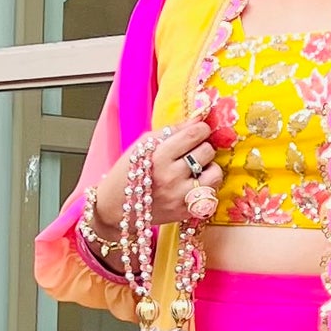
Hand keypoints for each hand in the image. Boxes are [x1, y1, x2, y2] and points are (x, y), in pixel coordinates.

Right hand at [90, 113, 222, 242]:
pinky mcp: (186, 212)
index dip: (201, 129)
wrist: (115, 207)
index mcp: (159, 156)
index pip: (195, 134)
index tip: (199, 131)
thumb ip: (173, 130)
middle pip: (207, 152)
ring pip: (215, 174)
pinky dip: (206, 186)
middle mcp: (171, 177)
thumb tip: (200, 118)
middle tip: (192, 152)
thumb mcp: (143, 145)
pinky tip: (193, 184)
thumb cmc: (128, 172)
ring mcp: (180, 197)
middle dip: (202, 148)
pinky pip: (211, 193)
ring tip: (196, 169)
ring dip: (208, 168)